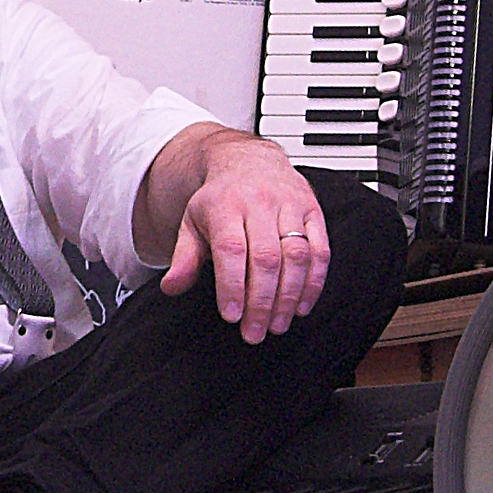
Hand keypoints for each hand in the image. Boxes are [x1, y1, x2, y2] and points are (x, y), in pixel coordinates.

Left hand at [158, 133, 329, 343]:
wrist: (249, 160)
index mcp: (225, 205)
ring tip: (277, 325)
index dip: (233, 285)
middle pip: (265, 257)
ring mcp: (290, 205)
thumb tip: (172, 286)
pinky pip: (320, 250)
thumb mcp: (192, 222)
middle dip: (261, 302)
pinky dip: (313, 282)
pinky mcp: (313, 211)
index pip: (231, 249)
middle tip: (255, 332)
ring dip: (288, 296)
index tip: (232, 316)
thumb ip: (184, 257)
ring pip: (296, 255)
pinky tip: (301, 305)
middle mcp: (260, 202)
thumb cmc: (220, 198)